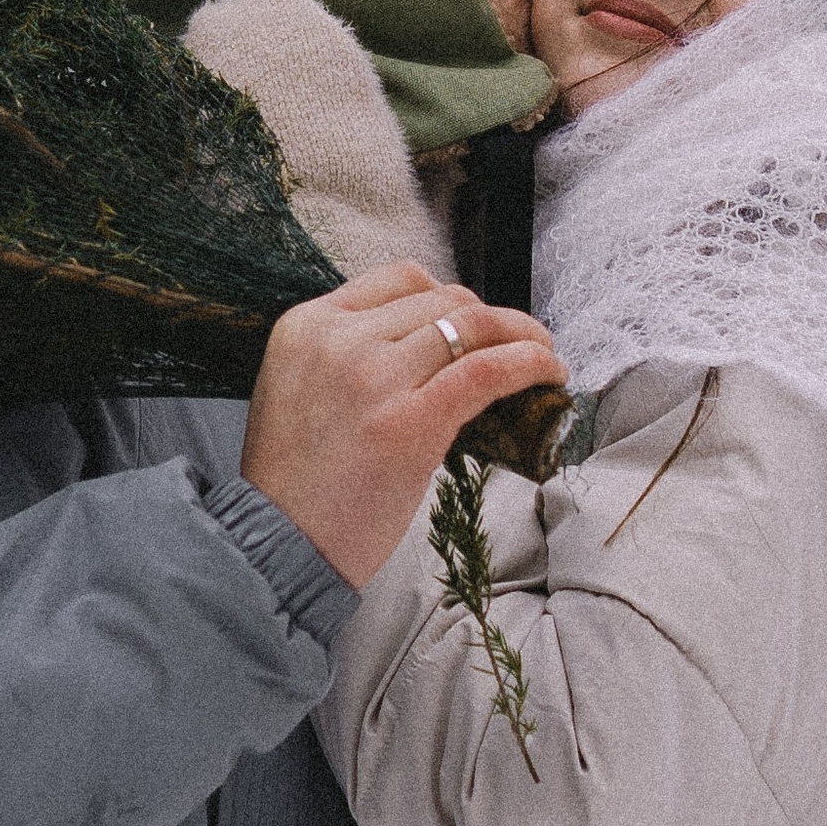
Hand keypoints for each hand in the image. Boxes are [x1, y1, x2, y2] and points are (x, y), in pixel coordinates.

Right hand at [243, 266, 565, 587]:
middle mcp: (339, 340)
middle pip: (442, 298)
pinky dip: (529, 362)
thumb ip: (349, 355)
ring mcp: (375, 377)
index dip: (447, 296)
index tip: (472, 321)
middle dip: (488, 317)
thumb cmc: (294, 483)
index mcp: (307, 325)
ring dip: (521, 333)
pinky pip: (487, 370)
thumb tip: (430, 344)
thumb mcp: (299, 389)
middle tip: (516, 341)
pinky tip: (549, 372)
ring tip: (543, 352)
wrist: (277, 546)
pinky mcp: (411, 421)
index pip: (398, 279)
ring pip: (471, 325)